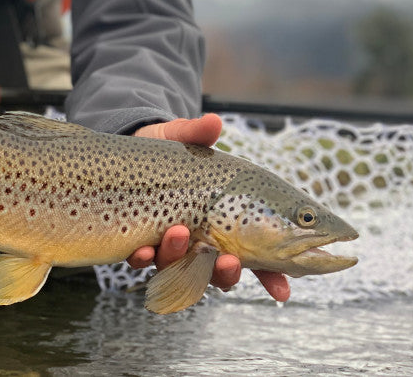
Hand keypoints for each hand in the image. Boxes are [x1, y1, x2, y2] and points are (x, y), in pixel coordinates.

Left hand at [126, 114, 290, 301]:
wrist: (128, 151)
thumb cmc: (168, 150)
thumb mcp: (183, 139)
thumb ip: (197, 133)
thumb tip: (212, 121)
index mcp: (229, 223)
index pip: (258, 258)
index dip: (272, 277)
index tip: (283, 291)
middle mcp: (202, 242)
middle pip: (220, 273)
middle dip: (226, 274)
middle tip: (230, 261)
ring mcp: (170, 246)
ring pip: (181, 270)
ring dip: (181, 258)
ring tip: (179, 233)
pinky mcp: (140, 243)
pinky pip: (144, 262)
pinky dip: (144, 258)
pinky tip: (141, 250)